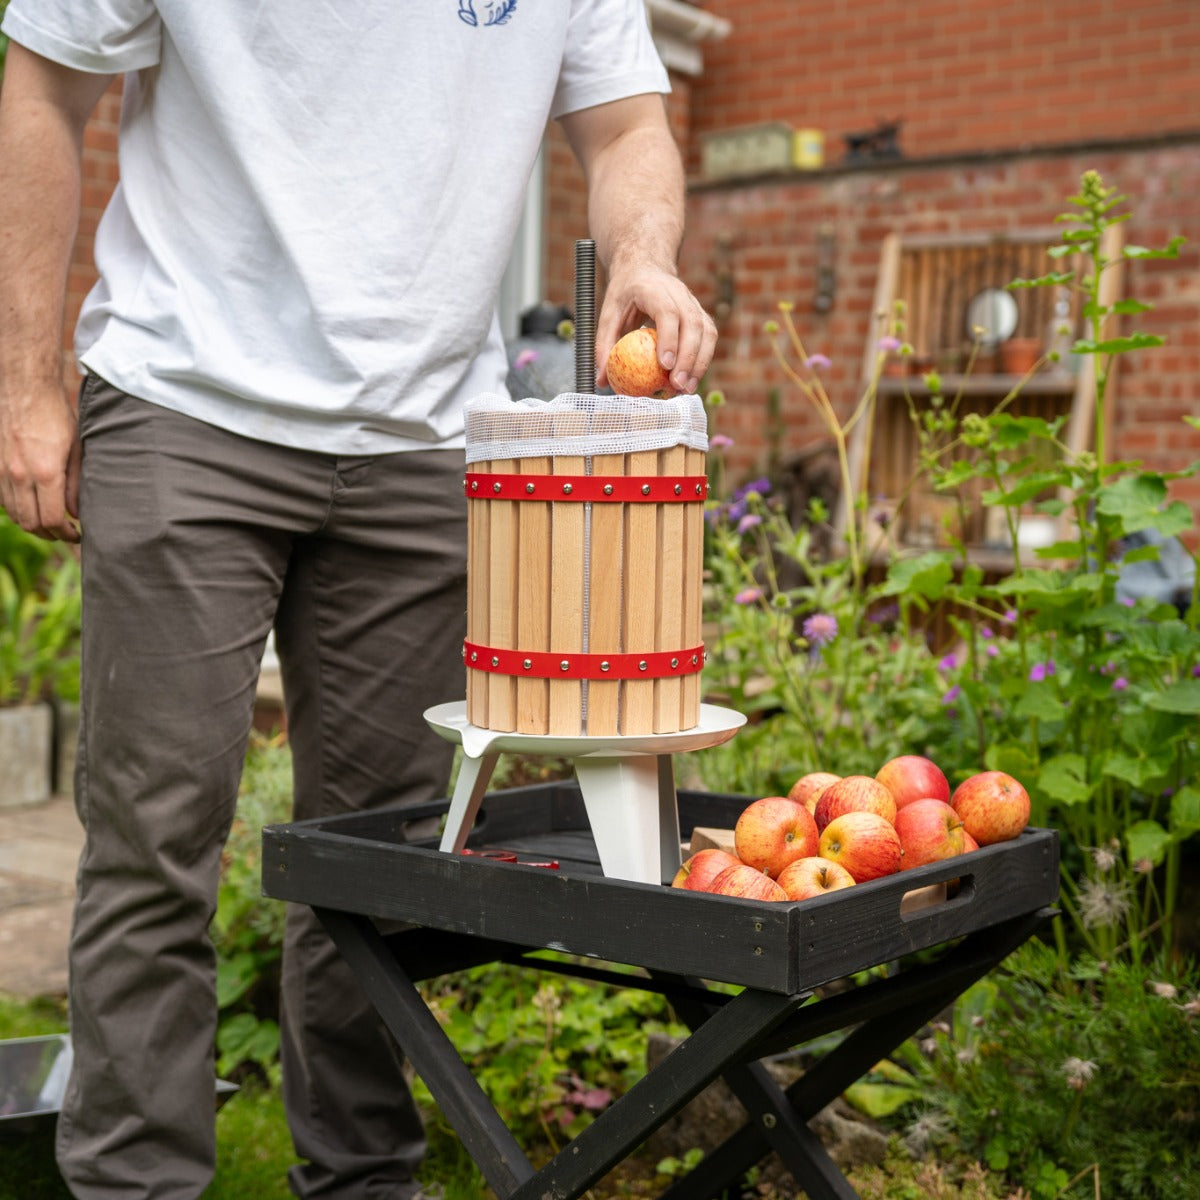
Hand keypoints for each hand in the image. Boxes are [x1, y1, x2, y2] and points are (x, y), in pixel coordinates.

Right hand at [0, 383, 81, 542]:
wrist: (24, 389)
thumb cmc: (56, 416)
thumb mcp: (77, 450)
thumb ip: (76, 484)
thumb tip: (76, 513)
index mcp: (44, 472)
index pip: (51, 520)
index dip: (66, 534)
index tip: (78, 534)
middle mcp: (18, 475)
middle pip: (30, 523)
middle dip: (50, 534)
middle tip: (66, 533)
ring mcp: (1, 471)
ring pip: (13, 514)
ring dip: (32, 524)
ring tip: (50, 523)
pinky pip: (2, 499)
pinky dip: (16, 509)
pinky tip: (32, 505)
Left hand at [594, 264, 717, 396]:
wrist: (644, 269)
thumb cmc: (624, 295)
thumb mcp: (608, 314)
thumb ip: (604, 346)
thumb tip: (600, 382)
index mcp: (653, 288)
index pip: (668, 312)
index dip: (670, 338)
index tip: (665, 365)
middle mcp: (679, 292)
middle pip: (692, 324)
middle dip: (688, 358)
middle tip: (677, 385)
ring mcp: (694, 302)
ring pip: (707, 331)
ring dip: (700, 363)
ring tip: (686, 389)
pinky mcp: (701, 314)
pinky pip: (709, 338)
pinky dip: (703, 360)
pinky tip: (692, 380)